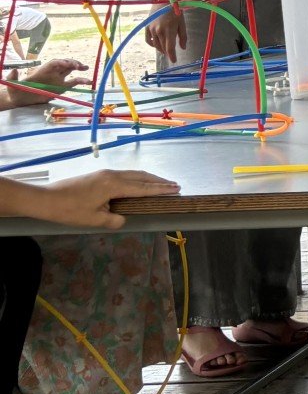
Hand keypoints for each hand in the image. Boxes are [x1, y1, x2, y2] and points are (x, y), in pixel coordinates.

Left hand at [6, 58, 84, 106]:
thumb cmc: (16, 91)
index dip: (61, 62)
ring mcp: (57, 80)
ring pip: (71, 71)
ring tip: (86, 68)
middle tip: (79, 66)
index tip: (66, 64)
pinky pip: (73, 83)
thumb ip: (13, 78)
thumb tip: (14, 70)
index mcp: (42, 71)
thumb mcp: (12, 84)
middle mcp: (51, 73)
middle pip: (64, 64)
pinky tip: (89, 82)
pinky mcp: (61, 88)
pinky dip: (81, 81)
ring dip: (78, 68)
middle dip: (72, 63)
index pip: (54, 63)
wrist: (21, 99)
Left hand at [14, 169, 178, 228]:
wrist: (45, 199)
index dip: (160, 190)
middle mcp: (112, 175)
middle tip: (174, 185)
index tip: (176, 189)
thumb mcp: (94, 220)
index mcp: (114, 185)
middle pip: (141, 176)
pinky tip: (138, 183)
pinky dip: (137, 178)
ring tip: (160, 184)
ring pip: (132, 173)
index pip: (143, 188)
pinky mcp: (98, 174)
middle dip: (159, 181)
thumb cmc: (70, 210)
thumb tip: (123, 219)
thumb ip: (114, 220)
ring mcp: (104, 173)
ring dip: (148, 178)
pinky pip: (124, 174)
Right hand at [144, 5, 186, 58]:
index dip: (172, 56)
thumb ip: (183, 36)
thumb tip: (182, 48)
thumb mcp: (182, 23)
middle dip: (168, 53)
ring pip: (156, 45)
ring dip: (161, 49)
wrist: (162, 0)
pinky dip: (152, 45)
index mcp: (169, 29)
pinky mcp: (146, 27)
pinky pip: (148, 40)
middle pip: (163, 47)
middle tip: (172, 55)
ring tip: (166, 50)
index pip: (170, 47)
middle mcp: (158, 30)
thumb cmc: (175, 11)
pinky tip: (157, 45)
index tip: (174, 61)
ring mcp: (151, 29)